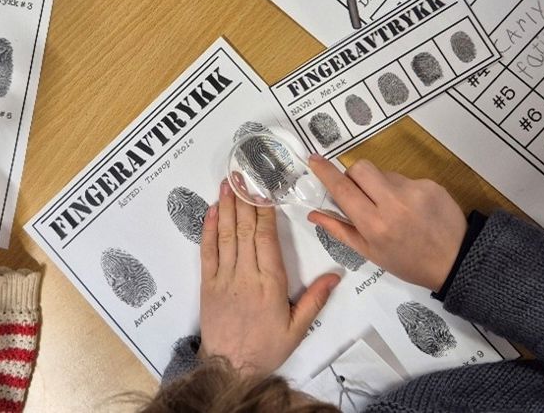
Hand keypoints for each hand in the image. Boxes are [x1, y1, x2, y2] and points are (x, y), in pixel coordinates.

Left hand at [199, 180, 339, 375]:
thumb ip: (315, 299)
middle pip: (245, 230)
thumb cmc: (266, 348)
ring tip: (227, 183)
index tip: (264, 189)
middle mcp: (245, 275)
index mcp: (270, 283)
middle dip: (245, 199)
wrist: (230, 368)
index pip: (266, 238)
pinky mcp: (207, 284)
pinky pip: (207, 252)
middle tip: (243, 175)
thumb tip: (336, 275)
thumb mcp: (297, 328)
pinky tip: (210, 211)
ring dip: (226, 207)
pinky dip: (208, 230)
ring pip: (226, 235)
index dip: (264, 211)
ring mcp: (224, 278)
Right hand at [307, 156, 466, 292]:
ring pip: (383, 173)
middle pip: (360, 168)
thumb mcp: (370, 253)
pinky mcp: (430, 184)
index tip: (314, 160)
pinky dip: (400, 189)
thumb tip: (313, 213)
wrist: (455, 260)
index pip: (342, 189)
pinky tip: (411, 208)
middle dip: (353, 175)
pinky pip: (404, 178)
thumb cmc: (407, 262)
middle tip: (359, 193)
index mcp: (374, 224)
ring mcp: (414, 190)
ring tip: (391, 208)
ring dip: (378, 184)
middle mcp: (393, 203)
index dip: (325, 172)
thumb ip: (340, 230)